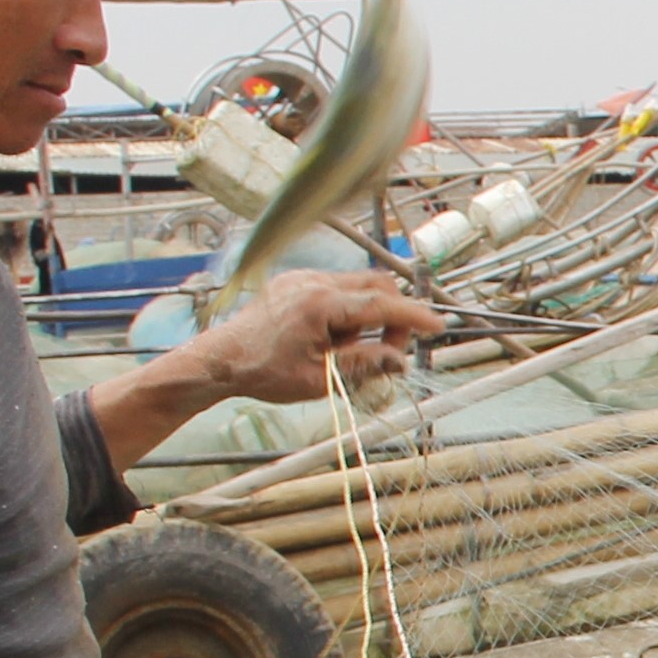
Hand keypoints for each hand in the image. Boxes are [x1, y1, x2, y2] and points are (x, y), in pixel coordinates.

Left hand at [203, 270, 443, 406]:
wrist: (220, 360)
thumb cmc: (264, 373)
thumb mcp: (319, 379)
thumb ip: (364, 364)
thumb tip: (400, 360)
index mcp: (321, 304)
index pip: (381, 304)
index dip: (414, 316)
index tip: (438, 326)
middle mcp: (313, 282)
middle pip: (375, 285)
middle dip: (392, 314)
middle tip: (391, 350)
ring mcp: (303, 277)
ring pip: (357, 285)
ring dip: (367, 314)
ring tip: (350, 350)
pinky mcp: (295, 282)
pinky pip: (335, 288)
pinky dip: (346, 310)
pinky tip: (332, 338)